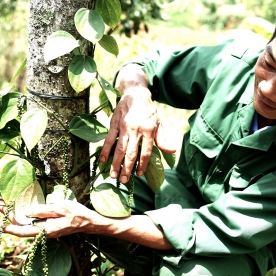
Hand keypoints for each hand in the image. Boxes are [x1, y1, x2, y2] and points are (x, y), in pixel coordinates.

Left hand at [0, 199, 98, 237]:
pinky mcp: (46, 226)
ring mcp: (44, 230)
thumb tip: (27, 212)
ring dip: (14, 216)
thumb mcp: (61, 208)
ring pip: (25, 224)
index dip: (8, 229)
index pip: (23, 231)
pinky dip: (22, 216)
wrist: (87, 222)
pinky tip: (18, 209)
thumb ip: (43, 210)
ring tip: (3, 206)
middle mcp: (43, 232)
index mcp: (46, 230)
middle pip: (21, 227)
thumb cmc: (76, 214)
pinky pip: (31, 222)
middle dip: (7, 217)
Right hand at [99, 65, 175, 183]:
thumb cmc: (148, 111)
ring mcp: (124, 127)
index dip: (142, 164)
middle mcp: (136, 130)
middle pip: (131, 153)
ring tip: (113, 175)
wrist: (135, 94)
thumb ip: (163, 139)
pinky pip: (109, 139)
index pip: (145, 152)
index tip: (139, 174)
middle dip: (127, 168)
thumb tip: (172, 151)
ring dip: (115, 163)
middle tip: (124, 180)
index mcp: (148, 131)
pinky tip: (103, 160)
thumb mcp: (159, 123)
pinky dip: (105, 150)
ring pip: (119, 148)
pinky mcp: (114, 124)